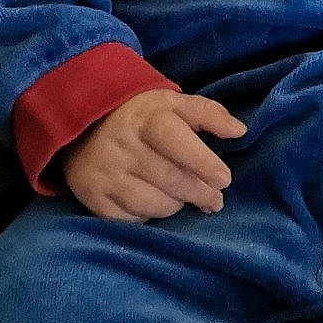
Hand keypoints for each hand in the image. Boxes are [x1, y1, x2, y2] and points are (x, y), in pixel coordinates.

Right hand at [62, 89, 246, 220]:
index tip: (223, 179)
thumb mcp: (172, 104)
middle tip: (214, 199)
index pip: (175, 140)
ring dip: (175, 205)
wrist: (83, 123)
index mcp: (146, 118)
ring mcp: (105, 172)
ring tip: (182, 197)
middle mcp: (122, 145)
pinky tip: (154, 203)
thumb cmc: (141, 116)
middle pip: (170, 179)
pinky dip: (148, 215)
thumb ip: (208, 114)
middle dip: (200, 193)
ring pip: (154, 204)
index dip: (201, 161)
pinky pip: (131, 219)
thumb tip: (240, 131)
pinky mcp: (92, 196)